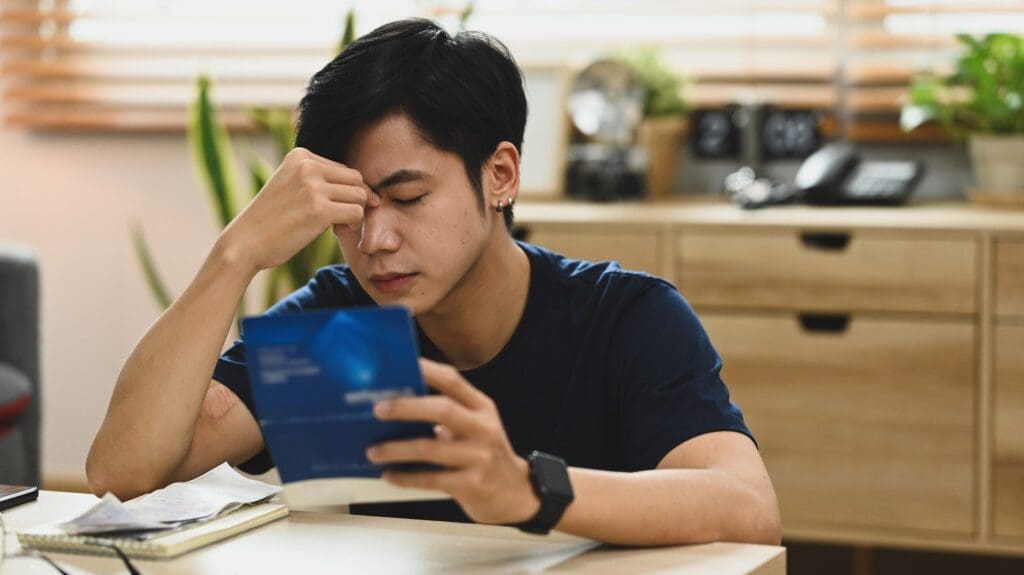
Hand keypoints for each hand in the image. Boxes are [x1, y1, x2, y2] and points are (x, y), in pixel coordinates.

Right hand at [216, 147, 379, 272]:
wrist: (245, 242)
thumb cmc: (272, 219)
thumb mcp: (291, 185)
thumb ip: (320, 179)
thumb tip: (368, 188)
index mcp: (300, 155)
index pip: (343, 169)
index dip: (344, 192)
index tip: (329, 208)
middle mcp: (307, 166)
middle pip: (356, 180)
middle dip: (353, 200)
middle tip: (338, 219)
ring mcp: (313, 187)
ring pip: (360, 195)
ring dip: (354, 214)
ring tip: (336, 225)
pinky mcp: (319, 210)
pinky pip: (357, 213)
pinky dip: (352, 225)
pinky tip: (336, 231)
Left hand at [367, 359, 540, 525]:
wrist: (516, 494)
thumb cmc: (486, 455)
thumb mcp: (476, 427)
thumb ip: (448, 413)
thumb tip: (398, 403)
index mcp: (482, 408)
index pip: (452, 380)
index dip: (424, 370)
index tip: (397, 365)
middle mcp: (483, 428)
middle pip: (443, 409)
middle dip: (406, 407)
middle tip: (378, 409)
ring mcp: (480, 457)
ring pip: (432, 449)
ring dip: (397, 449)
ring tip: (373, 451)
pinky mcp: (473, 485)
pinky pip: (432, 480)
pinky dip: (406, 477)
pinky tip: (390, 476)